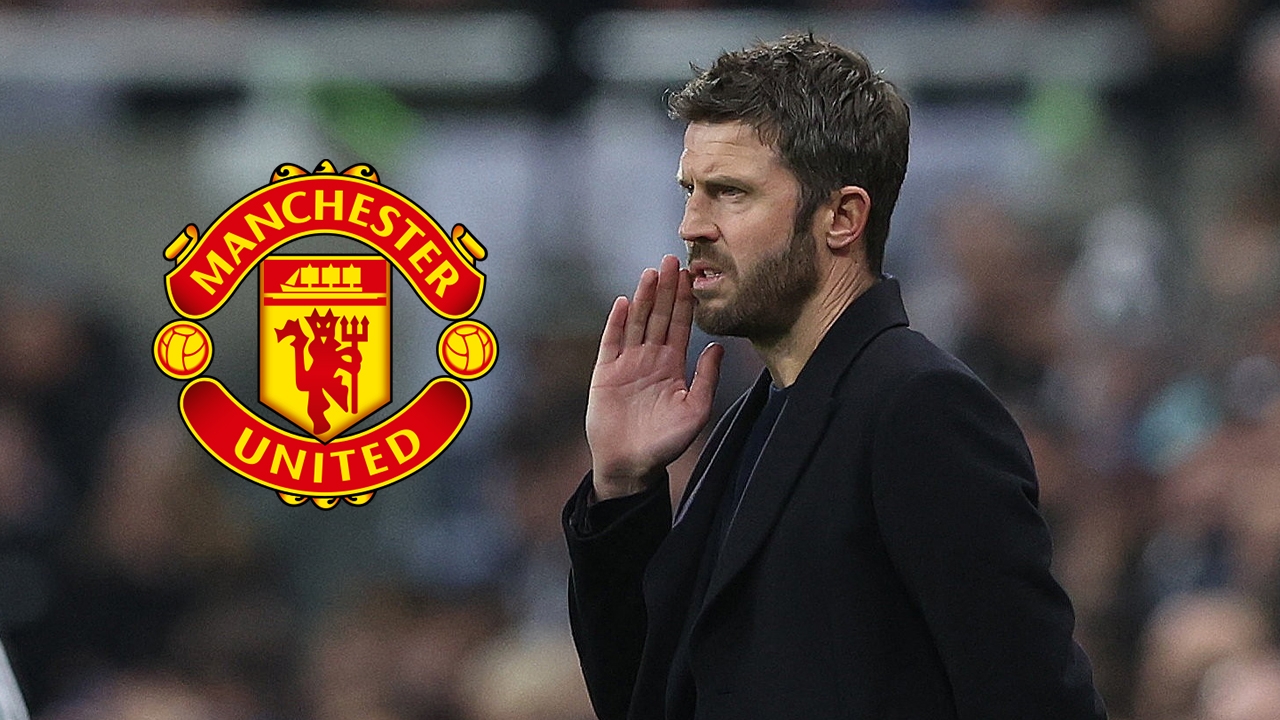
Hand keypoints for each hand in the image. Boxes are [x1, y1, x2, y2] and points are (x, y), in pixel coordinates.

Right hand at [586, 255, 723, 499]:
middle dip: (666, 289)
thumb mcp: (695, 409)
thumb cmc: (666, 442)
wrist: (631, 465)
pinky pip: (611, 343)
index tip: (692, 274)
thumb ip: (707, 378)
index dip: (685, 300)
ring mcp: (626, 364)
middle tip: (672, 259)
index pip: (680, 325)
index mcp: (672, 365)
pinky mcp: (605, 373)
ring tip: (651, 273)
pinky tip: (622, 303)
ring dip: (643, 298)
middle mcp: (650, 359)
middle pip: (658, 316)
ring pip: (636, 323)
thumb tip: (718, 346)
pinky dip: (616, 323)